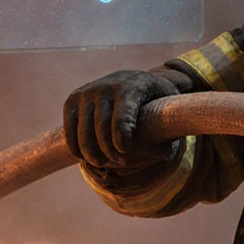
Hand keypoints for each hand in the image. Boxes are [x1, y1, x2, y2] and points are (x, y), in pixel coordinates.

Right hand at [63, 70, 179, 170]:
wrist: (130, 80)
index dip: (122, 139)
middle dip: (109, 153)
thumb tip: (165, 146)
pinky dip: (76, 148)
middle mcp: (107, 86)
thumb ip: (174, 122)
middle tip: (118, 163)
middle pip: (102, 131)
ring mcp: (87, 92)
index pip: (124, 117)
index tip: (124, 152)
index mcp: (133, 86)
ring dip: (92, 155)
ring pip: (84, 134)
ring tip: (103, 163)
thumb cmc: (155, 99)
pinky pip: (69, 131)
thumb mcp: (170, 104)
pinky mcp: (72, 100)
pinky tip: (85, 157)